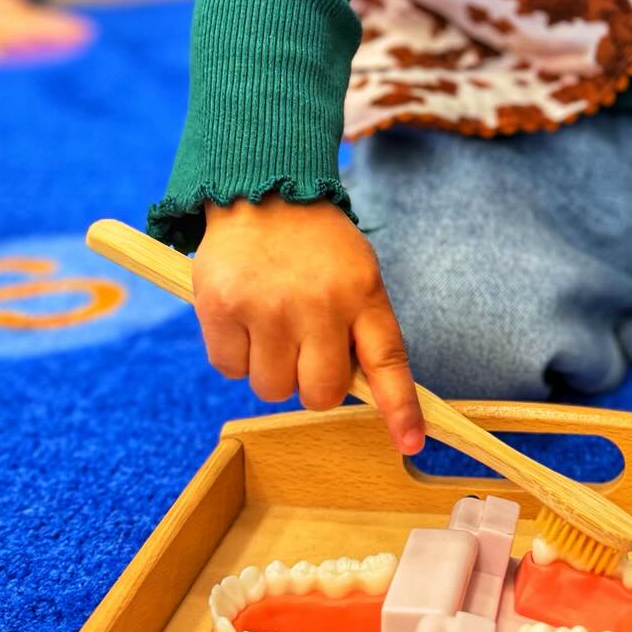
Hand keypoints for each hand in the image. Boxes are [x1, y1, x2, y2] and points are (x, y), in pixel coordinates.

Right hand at [193, 194, 424, 454]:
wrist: (260, 188)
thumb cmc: (315, 244)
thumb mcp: (357, 274)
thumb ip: (361, 329)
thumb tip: (359, 395)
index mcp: (361, 292)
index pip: (387, 362)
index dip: (401, 408)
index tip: (411, 443)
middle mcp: (317, 303)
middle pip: (319, 394)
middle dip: (313, 384)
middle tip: (305, 350)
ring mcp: (266, 307)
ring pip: (271, 389)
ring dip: (271, 369)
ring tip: (271, 323)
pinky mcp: (220, 307)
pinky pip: (230, 369)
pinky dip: (235, 354)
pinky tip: (242, 316)